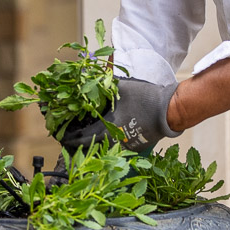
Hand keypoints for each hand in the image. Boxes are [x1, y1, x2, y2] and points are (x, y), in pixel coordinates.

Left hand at [58, 77, 179, 154]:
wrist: (169, 110)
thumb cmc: (146, 98)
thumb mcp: (121, 87)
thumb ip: (103, 85)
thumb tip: (88, 80)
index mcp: (109, 128)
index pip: (83, 137)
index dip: (70, 137)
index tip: (60, 136)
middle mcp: (115, 141)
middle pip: (90, 146)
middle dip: (78, 142)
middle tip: (68, 138)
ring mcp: (126, 146)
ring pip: (103, 149)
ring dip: (91, 144)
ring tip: (81, 139)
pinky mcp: (135, 147)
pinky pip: (115, 148)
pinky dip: (106, 144)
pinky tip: (102, 138)